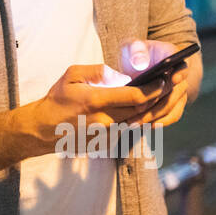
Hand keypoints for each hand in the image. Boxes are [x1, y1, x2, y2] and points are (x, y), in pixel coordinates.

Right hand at [27, 63, 169, 146]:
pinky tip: (148, 110)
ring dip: (154, 110)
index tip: (165, 80)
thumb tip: (119, 75)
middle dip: (160, 97)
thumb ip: (97, 71)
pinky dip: (140, 119)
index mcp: (96, 101)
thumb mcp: (71, 75)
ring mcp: (106, 134)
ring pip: (139, 121)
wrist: (43, 129)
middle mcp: (104, 120)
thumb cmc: (56, 99)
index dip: (154, 89)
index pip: (135, 96)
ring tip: (166, 96)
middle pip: (142, 110)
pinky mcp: (106, 143)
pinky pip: (128, 129)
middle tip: (173, 85)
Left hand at [120, 39, 191, 126]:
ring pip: (172, 106)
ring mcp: (180, 91)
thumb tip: (141, 63)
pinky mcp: (175, 104)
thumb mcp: (131, 47)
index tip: (173, 79)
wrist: (137, 67)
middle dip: (156, 101)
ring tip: (132, 122)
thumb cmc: (133, 54)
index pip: (182, 64)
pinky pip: (172, 116)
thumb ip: (136, 51)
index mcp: (173, 56)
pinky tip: (142, 126)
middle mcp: (180, 74)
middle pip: (175, 91)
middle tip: (137, 108)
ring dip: (154, 116)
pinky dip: (158, 122)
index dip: (180, 72)